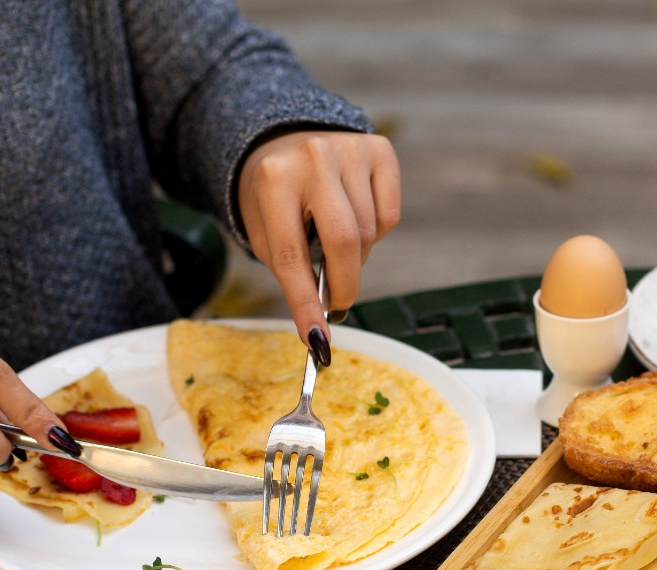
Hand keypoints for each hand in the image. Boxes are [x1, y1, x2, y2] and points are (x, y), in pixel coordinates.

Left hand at [237, 130, 400, 355]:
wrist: (287, 143)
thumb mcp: (267, 234)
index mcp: (274, 180)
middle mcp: (314, 157)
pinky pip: (388, 216)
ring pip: (368, 233)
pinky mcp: (380, 150)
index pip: (293, 256)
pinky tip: (354, 216)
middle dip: (344, 285)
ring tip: (334, 244)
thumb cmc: (275, 201)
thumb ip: (293, 273)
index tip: (318, 339)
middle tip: (337, 304)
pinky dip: (375, 232)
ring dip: (356, 257)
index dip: (306, 304)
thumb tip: (321, 329)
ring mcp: (350, 149)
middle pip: (344, 242)